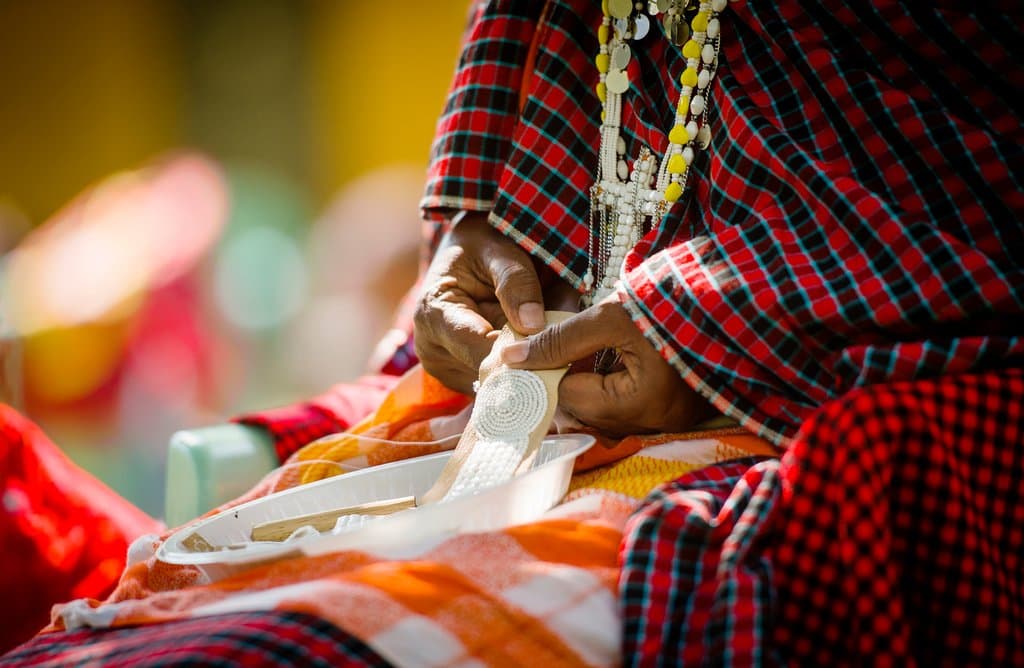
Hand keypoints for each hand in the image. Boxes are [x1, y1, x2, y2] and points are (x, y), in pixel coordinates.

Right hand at [414, 212, 555, 393]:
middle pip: (488, 372)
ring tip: (557, 344)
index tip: (560, 353)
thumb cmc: (482, 243)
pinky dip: (525, 371)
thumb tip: (534, 326)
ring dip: (530, 368)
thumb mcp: (499, 251)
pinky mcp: (464, 378)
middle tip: (570, 351)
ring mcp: (448, 370)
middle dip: (529, 362)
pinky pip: (500, 384)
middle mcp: (434, 351)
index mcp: (434, 315)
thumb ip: (516, 283)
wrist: (469, 251)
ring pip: (498, 383)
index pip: (479, 349)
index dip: (520, 354)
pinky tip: (544, 353)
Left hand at [500, 299, 716, 434]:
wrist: (727, 299)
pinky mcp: (673, 413)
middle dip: (567, 381)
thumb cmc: (671, 303)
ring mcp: (667, 422)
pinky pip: (625, 409)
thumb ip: (559, 340)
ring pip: (603, 414)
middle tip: (555, 350)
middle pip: (585, 413)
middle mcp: (656, 424)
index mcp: (642, 403)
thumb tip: (511, 359)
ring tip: (586, 352)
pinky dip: (610, 387)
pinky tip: (608, 361)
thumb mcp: (609, 316)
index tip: (538, 348)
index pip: (569, 398)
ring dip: (587, 385)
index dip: (550, 369)